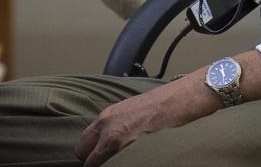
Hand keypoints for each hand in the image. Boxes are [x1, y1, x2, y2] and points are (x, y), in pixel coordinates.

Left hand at [73, 76, 218, 166]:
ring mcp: (121, 142)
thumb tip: (104, 142)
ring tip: (118, 162)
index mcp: (106, 118)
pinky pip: (120, 164)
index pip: (82, 145)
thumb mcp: (128, 111)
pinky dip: (121, 165)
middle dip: (92, 163)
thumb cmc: (159, 104)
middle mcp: (109, 130)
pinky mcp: (136, 152)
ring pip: (100, 164)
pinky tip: (131, 161)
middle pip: (85, 158)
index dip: (87, 156)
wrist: (179, 100)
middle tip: (103, 164)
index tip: (93, 160)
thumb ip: (113, 125)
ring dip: (106, 165)